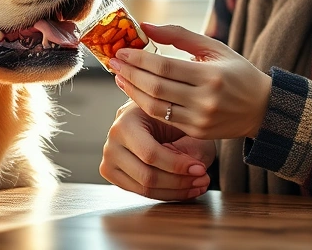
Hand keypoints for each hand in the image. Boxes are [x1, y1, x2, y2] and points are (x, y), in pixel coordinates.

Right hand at [99, 99, 215, 200]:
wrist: (151, 117)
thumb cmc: (167, 117)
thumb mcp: (178, 120)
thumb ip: (185, 140)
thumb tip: (196, 170)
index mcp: (125, 123)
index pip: (150, 154)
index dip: (177, 165)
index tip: (201, 168)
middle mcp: (111, 142)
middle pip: (147, 176)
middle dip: (179, 182)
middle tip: (203, 179)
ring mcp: (108, 160)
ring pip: (144, 189)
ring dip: (176, 191)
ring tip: (198, 185)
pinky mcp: (111, 173)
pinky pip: (141, 192)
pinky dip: (166, 194)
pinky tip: (186, 189)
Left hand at [109, 23, 271, 140]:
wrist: (262, 109)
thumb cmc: (237, 73)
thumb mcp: (215, 48)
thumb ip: (179, 36)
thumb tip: (146, 26)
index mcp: (211, 75)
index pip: (165, 67)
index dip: (139, 59)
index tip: (121, 50)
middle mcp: (205, 99)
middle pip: (156, 86)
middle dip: (130, 72)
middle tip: (114, 61)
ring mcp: (200, 119)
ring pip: (155, 106)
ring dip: (132, 90)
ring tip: (120, 76)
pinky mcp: (197, 131)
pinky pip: (163, 119)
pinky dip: (145, 105)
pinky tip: (135, 92)